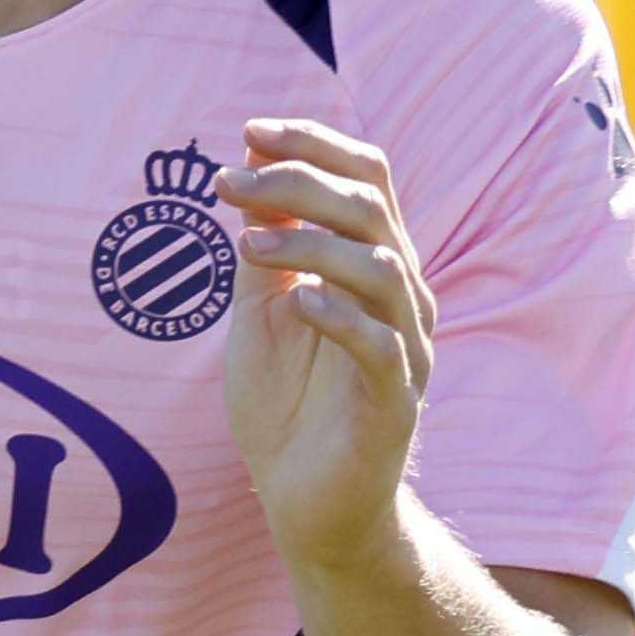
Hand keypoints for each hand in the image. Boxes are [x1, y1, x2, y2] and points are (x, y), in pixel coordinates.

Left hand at [217, 116, 434, 575]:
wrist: (306, 505)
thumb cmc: (287, 407)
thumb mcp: (261, 313)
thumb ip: (263, 249)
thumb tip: (248, 171)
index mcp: (375, 264)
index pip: (368, 177)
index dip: (314, 144)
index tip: (249, 130)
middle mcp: (402, 296)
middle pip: (369, 208)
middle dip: (296, 183)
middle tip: (228, 182)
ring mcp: (406, 348)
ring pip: (380, 265)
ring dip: (309, 242)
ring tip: (245, 244)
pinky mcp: (396, 402)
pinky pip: (381, 344)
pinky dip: (338, 313)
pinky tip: (295, 301)